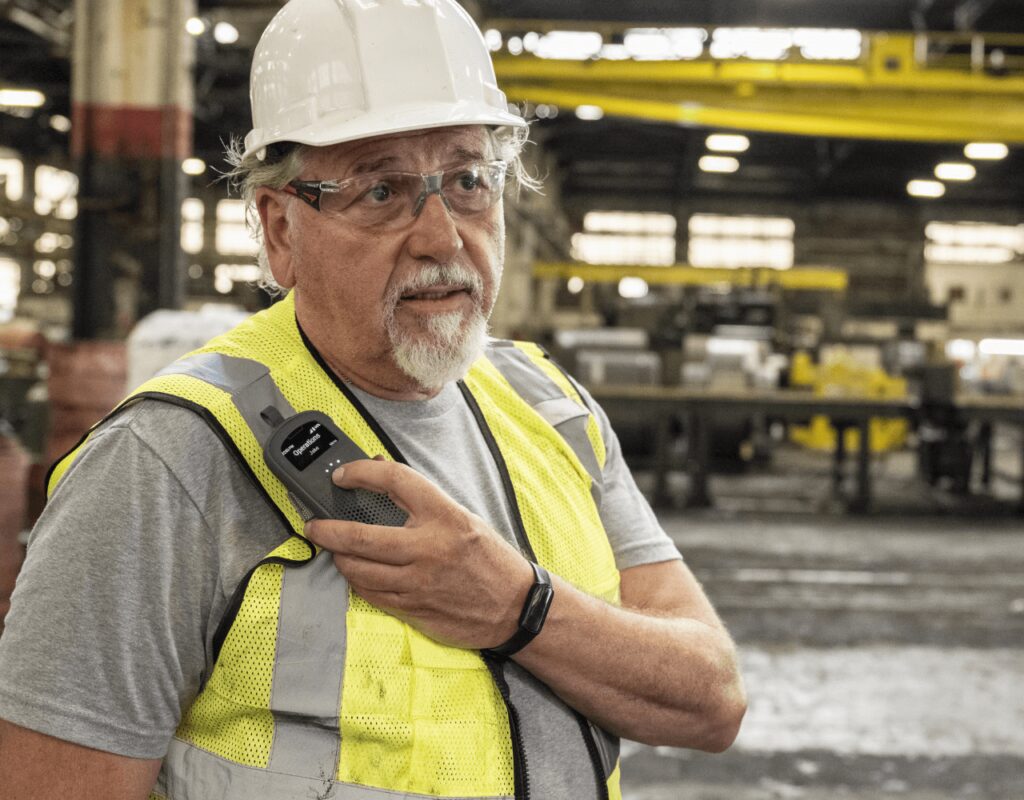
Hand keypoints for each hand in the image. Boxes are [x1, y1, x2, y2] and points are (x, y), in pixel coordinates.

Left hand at [304, 458, 533, 649]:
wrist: (515, 607)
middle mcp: (429, 548)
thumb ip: (423, 501)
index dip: (361, 472)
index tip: (343, 475)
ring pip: (358, 570)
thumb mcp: (463, 517)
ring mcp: (418, 583)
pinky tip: (356, 572)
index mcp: (445, 516)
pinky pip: (371, 594)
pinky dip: (357, 580)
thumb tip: (382, 473)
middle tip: (315, 524)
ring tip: (334, 549)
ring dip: (339, 557)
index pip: (394, 480)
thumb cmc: (489, 559)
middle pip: (361, 536)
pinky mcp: (413, 609)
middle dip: (328, 529)